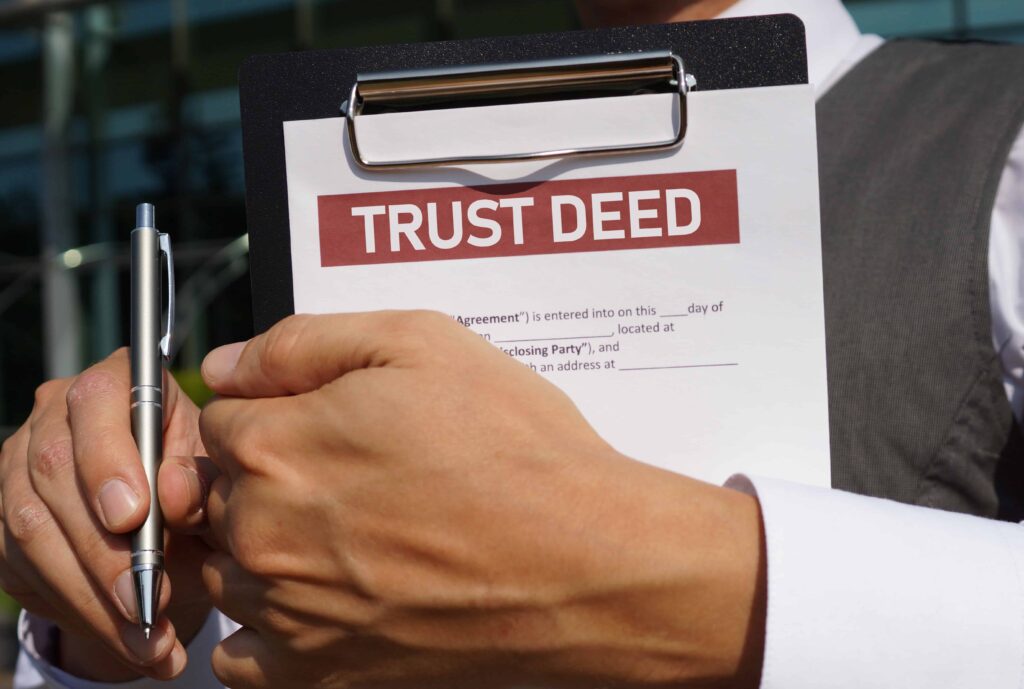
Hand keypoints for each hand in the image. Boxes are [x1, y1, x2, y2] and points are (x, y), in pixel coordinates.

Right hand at [0, 348, 217, 680]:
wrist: (178, 535)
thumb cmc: (204, 492)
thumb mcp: (218, 483)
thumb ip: (203, 482)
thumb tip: (173, 496)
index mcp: (121, 384)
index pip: (97, 400)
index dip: (108, 458)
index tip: (133, 517)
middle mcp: (58, 415)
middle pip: (55, 472)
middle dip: (104, 550)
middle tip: (148, 603)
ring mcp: (20, 465)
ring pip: (33, 528)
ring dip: (93, 597)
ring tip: (150, 642)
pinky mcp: (5, 519)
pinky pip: (22, 569)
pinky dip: (79, 614)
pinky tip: (126, 644)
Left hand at [199, 312, 766, 688]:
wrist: (585, 565)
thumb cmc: (518, 454)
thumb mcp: (420, 345)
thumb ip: (304, 343)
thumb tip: (228, 364)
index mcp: (276, 444)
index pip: (219, 415)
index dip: (272, 408)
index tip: (322, 421)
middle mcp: (264, 531)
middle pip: (217, 491)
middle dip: (267, 474)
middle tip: (350, 476)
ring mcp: (287, 610)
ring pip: (228, 566)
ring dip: (266, 547)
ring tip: (350, 535)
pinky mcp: (319, 671)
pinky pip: (242, 658)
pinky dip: (266, 629)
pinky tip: (319, 599)